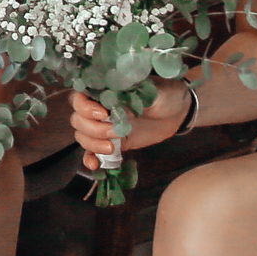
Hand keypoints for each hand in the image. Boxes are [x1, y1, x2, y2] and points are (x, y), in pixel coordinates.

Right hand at [71, 85, 188, 171]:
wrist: (178, 112)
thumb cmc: (165, 94)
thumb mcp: (153, 92)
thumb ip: (135, 98)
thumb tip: (118, 106)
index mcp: (104, 90)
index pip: (79, 97)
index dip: (85, 107)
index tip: (104, 114)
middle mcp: (98, 108)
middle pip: (78, 120)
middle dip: (93, 129)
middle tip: (116, 132)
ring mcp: (104, 126)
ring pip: (82, 136)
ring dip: (92, 145)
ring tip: (112, 148)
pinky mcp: (112, 142)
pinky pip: (93, 152)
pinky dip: (90, 159)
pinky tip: (94, 165)